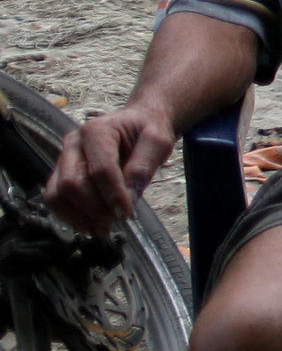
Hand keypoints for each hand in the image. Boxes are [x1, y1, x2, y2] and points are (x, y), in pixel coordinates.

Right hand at [41, 105, 168, 236]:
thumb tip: (128, 196)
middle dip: (94, 208)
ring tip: (103, 227)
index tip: (127, 214)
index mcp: (97, 130)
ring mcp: (63, 159)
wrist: (137, 122)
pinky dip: (71, 216)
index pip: (100, 169)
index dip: (113, 195)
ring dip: (79, 216)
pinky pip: (55, 199)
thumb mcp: (157, 141)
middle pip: (72, 184)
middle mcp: (73, 143)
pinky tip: (92, 224)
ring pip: (57, 195)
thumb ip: (143, 166)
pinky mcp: (61, 173)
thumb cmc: (146, 130)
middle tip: (117, 219)